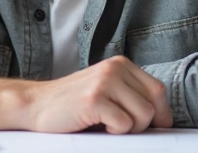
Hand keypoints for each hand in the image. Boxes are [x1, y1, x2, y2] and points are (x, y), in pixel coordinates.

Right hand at [22, 55, 172, 133]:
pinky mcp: (95, 99)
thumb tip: (161, 117)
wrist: (36, 104)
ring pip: (144, 115)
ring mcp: (105, 82)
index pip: (158, 89)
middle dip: (144, 123)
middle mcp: (114, 68)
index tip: (154, 126)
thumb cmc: (71, 103)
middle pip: (154, 103)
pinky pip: (124, 124)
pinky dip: (114, 132)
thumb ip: (129, 94)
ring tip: (108, 125)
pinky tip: (98, 126)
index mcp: (120, 64)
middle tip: (123, 127)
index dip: (161, 112)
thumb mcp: (105, 89)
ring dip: (129, 129)